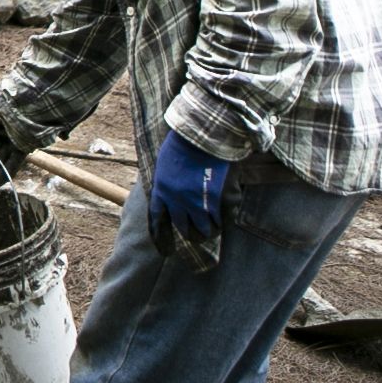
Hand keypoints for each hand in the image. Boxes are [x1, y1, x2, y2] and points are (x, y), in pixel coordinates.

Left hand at [148, 130, 229, 244]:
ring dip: (208, 230)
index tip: (166, 248)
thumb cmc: (184, 143)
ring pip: (204, 229)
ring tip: (212, 229)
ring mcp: (198, 202)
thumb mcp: (165, 163)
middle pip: (182, 226)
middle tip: (196, 234)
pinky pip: (221, 220)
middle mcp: (177, 200)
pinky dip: (223, 221)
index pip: (158, 219)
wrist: (205, 134)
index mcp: (161, 190)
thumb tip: (172, 197)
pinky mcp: (218, 200)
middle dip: (189, 231)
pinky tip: (223, 218)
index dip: (162, 235)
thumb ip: (167, 183)